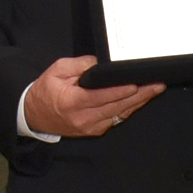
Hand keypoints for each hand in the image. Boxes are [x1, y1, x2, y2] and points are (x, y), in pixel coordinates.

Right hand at [22, 54, 163, 137]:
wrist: (35, 116)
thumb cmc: (46, 90)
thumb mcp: (57, 70)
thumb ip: (80, 65)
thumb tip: (102, 62)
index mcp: (72, 102)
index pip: (100, 97)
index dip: (119, 91)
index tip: (135, 84)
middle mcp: (84, 118)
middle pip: (116, 106)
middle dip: (139, 95)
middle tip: (157, 84)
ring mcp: (91, 127)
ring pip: (120, 114)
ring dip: (139, 102)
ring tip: (155, 89)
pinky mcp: (96, 130)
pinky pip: (117, 118)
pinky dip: (130, 108)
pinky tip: (142, 98)